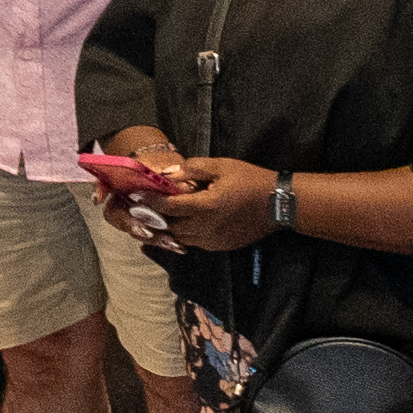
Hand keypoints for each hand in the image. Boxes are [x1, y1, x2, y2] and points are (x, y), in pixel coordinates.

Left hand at [139, 152, 276, 249]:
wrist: (278, 203)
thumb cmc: (250, 180)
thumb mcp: (221, 166)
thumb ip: (193, 169)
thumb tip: (169, 174)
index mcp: (206, 206)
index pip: (168, 206)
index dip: (149, 201)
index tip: (135, 196)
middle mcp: (206, 228)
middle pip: (170, 227)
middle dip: (154, 218)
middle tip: (141, 209)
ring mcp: (213, 240)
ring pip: (180, 239)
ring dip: (167, 229)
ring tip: (156, 218)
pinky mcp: (220, 246)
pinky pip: (194, 243)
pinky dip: (183, 235)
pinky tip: (179, 225)